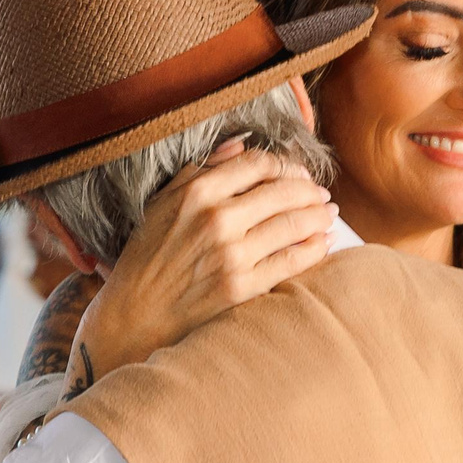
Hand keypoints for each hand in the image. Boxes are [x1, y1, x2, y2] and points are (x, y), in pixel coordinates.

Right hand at [67, 140, 339, 389]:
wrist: (134, 316)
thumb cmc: (146, 258)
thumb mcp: (162, 204)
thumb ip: (200, 171)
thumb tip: (239, 147)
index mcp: (197, 191)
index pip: (258, 164)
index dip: (284, 165)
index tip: (294, 172)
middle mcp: (217, 218)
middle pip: (283, 191)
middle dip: (309, 189)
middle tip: (321, 193)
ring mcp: (232, 254)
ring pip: (294, 224)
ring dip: (319, 215)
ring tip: (329, 213)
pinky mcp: (242, 287)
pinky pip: (292, 262)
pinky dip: (315, 249)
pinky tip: (324, 242)